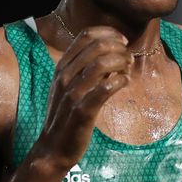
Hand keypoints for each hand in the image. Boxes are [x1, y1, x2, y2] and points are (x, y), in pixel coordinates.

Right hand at [36, 26, 133, 169]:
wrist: (53, 148)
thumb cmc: (66, 116)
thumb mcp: (70, 87)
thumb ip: (86, 69)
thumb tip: (111, 53)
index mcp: (62, 67)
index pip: (85, 35)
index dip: (109, 33)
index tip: (122, 41)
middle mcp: (65, 77)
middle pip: (96, 46)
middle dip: (119, 47)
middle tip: (128, 58)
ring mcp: (72, 93)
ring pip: (101, 64)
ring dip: (121, 62)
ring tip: (128, 69)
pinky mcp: (83, 111)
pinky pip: (105, 88)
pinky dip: (120, 81)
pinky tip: (125, 83)